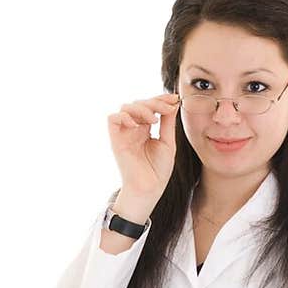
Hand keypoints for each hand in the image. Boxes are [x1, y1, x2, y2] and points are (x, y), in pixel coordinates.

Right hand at [106, 92, 180, 206]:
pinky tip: (137, 124)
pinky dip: (124, 116)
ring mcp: (124, 133)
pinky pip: (113, 118)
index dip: (161, 99)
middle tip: (167, 108)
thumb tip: (173, 102)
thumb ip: (168, 122)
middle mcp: (133, 128)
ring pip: (126, 107)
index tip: (174, 98)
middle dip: (154, 102)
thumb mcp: (168, 142)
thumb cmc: (158, 171)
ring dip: (141, 108)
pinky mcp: (115, 139)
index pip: (150, 106)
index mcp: (145, 128)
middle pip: (139, 103)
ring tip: (153, 120)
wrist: (149, 189)